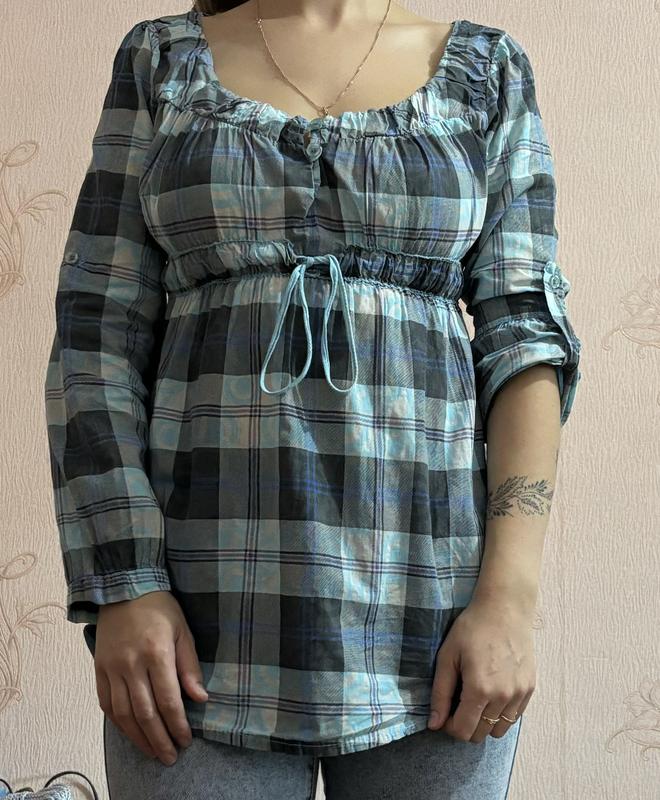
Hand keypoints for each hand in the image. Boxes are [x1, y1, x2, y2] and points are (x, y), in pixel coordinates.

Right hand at [95, 590, 207, 765]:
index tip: (186, 740)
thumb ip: (189, 665)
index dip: (177, 724)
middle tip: (171, 756)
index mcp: (156, 653)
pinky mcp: (99, 669)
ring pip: (124, 713)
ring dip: (139, 738)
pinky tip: (130, 733)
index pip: (168, 699)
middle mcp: (132, 664)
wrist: (123, 588)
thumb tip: (200, 698)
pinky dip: (118, 723)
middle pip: (145, 713)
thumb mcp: (183, 630)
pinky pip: (106, 703)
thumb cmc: (160, 608)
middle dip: (159, 739)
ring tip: (153, 752)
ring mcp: (112, 668)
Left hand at [426, 597, 535, 742]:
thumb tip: (434, 724)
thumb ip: (440, 693)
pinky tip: (492, 691)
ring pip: (499, 730)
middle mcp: (503, 697)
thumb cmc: (472, 628)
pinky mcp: (530, 688)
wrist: (505, 608)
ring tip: (476, 697)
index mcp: (479, 689)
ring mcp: (519, 694)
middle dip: (465, 724)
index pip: (463, 731)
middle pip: (480, 734)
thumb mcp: (447, 656)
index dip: (450, 726)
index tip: (446, 711)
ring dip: (484, 721)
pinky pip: (514, 717)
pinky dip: (501, 713)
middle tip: (459, 702)